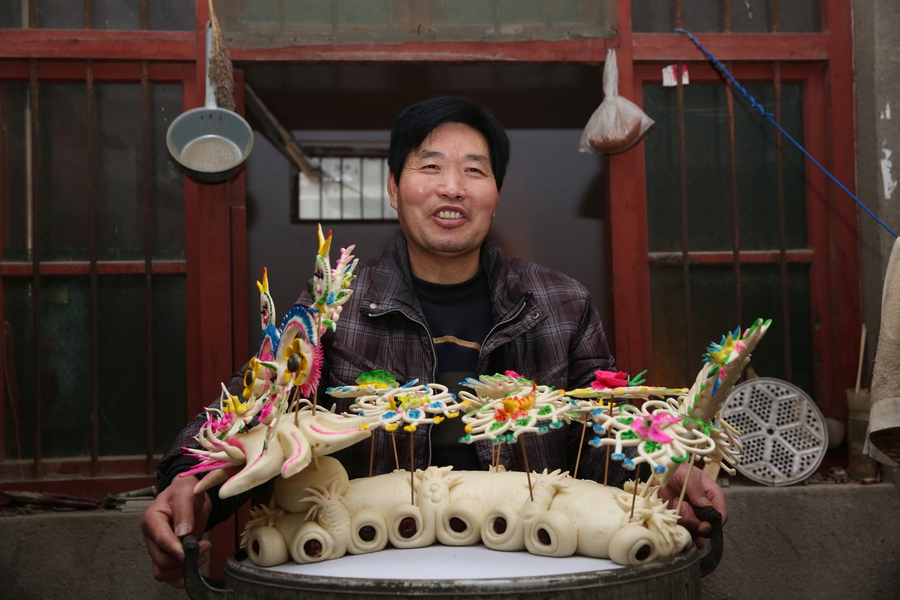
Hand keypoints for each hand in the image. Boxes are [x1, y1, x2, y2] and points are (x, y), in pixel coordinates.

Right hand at [140, 474, 211, 588]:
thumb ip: (184, 511)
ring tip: (201, 554)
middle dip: (184, 558)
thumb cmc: (186, 491)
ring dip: (183, 568)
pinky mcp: (167, 555)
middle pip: (161, 559)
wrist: (191, 495)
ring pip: (162, 570)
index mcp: (152, 519)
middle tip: (204, 546)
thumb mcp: (187, 492)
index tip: (189, 551)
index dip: (174, 548)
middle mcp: (152, 536)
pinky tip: (193, 569)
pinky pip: (166, 575)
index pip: (160, 539)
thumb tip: (183, 532)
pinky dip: (178, 577)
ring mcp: (158, 547)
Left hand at [657, 463, 727, 546]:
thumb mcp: (687, 475)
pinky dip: (682, 532)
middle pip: (708, 527)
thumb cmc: (677, 471)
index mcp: (712, 496)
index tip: (704, 524)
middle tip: (684, 507)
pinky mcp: (682, 520)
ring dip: (686, 523)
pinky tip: (677, 527)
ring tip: (676, 505)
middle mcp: (705, 509)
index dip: (715, 523)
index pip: (721, 515)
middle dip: (696, 522)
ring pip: (695, 531)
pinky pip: (685, 532)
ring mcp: (693, 516)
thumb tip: (705, 506)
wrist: (660, 474)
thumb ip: (696, 489)